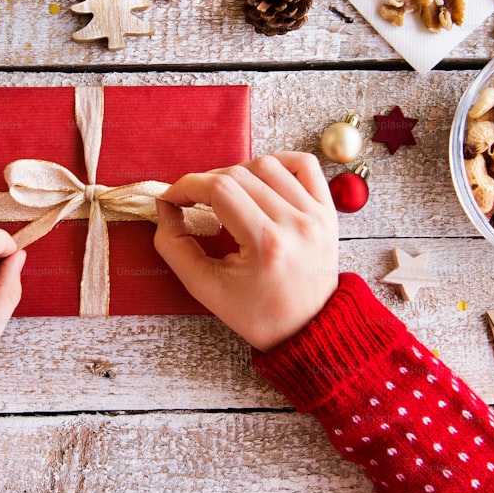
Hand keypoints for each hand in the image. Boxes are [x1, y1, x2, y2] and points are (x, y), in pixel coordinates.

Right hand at [154, 153, 338, 351]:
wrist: (308, 331)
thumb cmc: (258, 314)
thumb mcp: (205, 287)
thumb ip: (174, 246)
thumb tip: (164, 206)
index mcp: (266, 244)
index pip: (219, 189)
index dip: (187, 186)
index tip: (172, 198)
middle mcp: (296, 223)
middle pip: (239, 174)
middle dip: (206, 182)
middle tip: (193, 200)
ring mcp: (317, 215)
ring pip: (268, 164)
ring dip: (237, 171)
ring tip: (225, 194)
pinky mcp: (328, 211)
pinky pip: (304, 165)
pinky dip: (279, 161)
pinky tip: (260, 179)